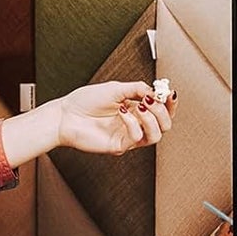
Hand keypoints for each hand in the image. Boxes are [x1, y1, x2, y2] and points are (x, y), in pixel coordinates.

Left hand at [53, 80, 177, 153]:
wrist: (66, 115)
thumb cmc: (86, 101)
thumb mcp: (116, 89)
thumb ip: (138, 89)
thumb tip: (155, 91)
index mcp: (136, 110)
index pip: (163, 111)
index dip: (170, 103)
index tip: (169, 93)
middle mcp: (134, 124)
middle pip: (164, 125)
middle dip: (163, 111)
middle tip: (152, 100)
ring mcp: (127, 137)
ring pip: (155, 135)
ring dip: (152, 119)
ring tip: (140, 106)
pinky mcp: (118, 146)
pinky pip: (137, 137)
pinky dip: (133, 123)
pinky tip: (122, 113)